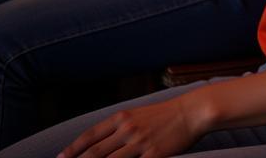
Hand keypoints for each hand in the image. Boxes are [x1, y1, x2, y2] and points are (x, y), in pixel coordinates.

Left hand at [58, 94, 203, 157]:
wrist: (192, 111)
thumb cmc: (166, 114)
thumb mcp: (140, 114)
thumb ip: (121, 126)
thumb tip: (101, 141)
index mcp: (123, 117)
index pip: (91, 135)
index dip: (73, 149)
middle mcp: (128, 129)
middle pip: (95, 152)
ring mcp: (140, 143)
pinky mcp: (153, 155)